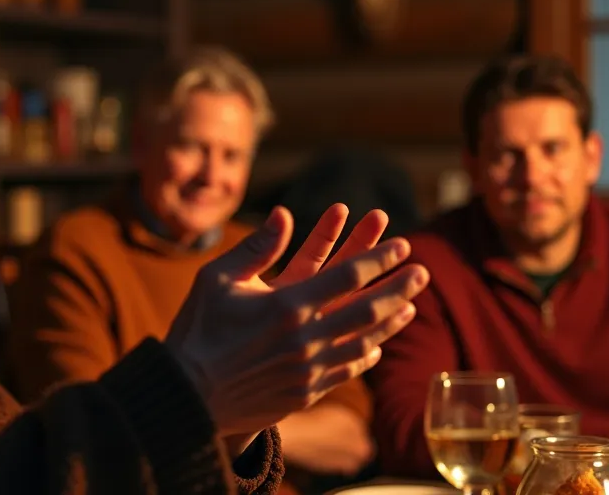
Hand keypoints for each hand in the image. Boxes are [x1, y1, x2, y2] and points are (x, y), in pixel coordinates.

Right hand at [165, 204, 428, 439]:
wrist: (187, 394)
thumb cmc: (198, 329)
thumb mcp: (217, 279)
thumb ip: (255, 247)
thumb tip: (283, 214)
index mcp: (286, 304)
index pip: (347, 275)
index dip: (378, 258)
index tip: (401, 244)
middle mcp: (305, 337)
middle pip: (367, 308)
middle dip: (398, 287)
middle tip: (421, 272)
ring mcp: (308, 368)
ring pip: (364, 341)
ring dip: (391, 321)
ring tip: (410, 305)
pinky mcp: (304, 392)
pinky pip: (346, 371)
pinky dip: (366, 355)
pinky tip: (377, 346)